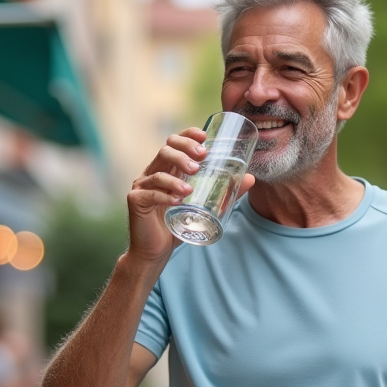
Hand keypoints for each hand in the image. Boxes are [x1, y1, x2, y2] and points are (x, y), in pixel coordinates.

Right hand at [127, 128, 255, 264]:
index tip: (204, 136)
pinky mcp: (136, 200)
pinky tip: (177, 201)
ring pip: (157, 172)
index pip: (174, 142)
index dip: (187, 135)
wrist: (155, 251)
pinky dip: (165, 196)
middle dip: (184, 151)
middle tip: (201, 159)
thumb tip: (250, 179)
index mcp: (167, 168)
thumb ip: (224, 193)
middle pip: (165, 150)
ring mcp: (142, 186)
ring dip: (176, 178)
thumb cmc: (177, 225)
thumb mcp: (203, 206)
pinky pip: (150, 194)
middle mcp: (152, 172)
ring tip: (190, 189)